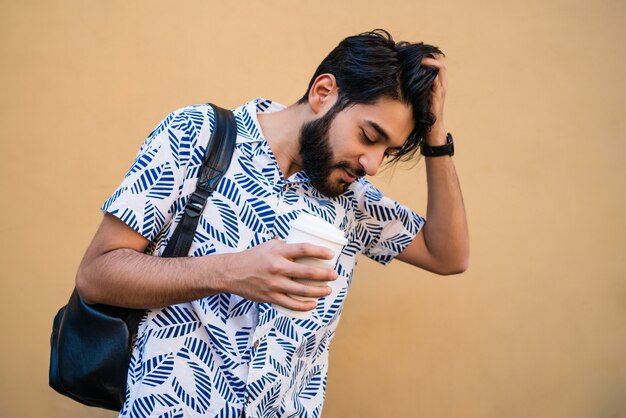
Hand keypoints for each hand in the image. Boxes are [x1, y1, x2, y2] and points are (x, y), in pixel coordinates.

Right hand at [222, 239, 338, 311]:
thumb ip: (286, 246)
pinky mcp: (270, 297)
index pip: (304, 249)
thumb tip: (305, 249)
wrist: (232, 273)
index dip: (320, 251)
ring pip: (302, 290)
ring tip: (328, 290)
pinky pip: (291, 304)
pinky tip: (313, 304)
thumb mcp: (269, 245)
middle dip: (325, 275)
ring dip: (319, 291)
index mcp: (278, 251)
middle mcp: (277, 267)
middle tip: (334, 275)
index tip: (331, 255)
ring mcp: (274, 284)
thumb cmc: (253, 257)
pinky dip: (304, 306)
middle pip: (307, 272)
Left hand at [421, 53, 447, 145]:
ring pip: (439, 67)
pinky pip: (435, 80)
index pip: (437, 61)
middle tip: (415, 49)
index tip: (416, 49)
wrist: (433, 128)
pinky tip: (420, 68)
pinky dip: (429, 72)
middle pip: (439, 61)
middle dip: (428, 53)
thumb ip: (417, 86)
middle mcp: (442, 83)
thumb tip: (404, 76)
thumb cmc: (425, 113)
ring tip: (418, 55)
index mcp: (439, 81)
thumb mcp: (420, 95)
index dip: (428, 54)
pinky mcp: (438, 95)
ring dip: (429, 60)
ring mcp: (441, 88)